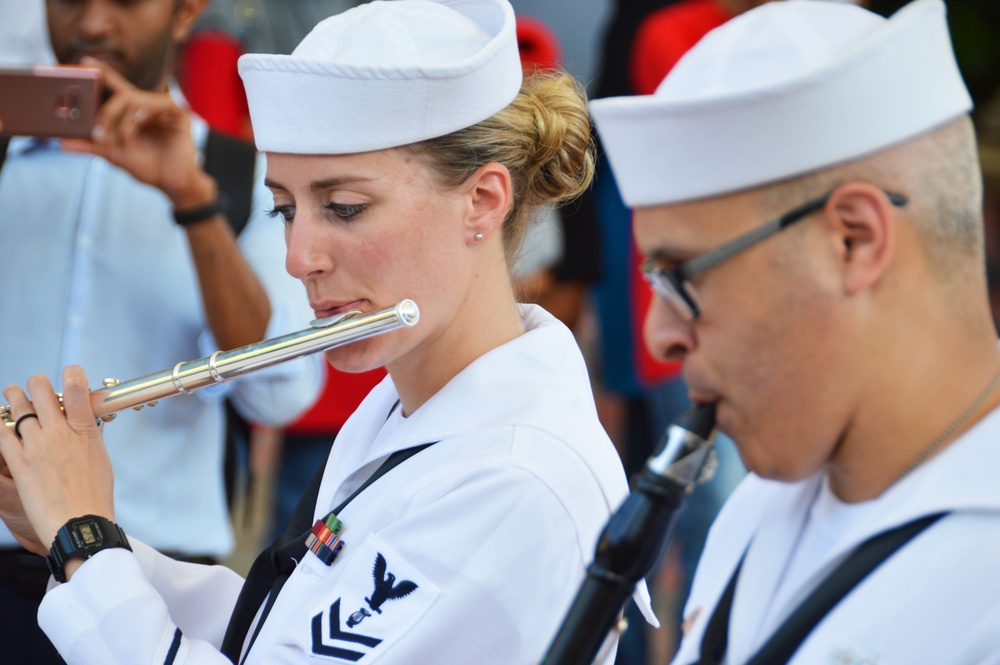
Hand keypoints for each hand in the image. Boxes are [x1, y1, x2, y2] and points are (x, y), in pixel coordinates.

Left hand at [0, 366, 115, 554]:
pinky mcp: (19, 460)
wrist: (78, 522)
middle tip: (35, 387)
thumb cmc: (94, 496)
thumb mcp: (100, 460)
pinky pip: (1, 433)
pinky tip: (0, 420)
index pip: (77, 387)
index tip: (70, 375)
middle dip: (36, 384)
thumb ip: (90, 438)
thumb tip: (86, 425)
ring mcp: (37, 444)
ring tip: (12, 393)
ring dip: (14, 396)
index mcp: (85, 430)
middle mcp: (60, 432)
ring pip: (18, 406)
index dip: (72, 374)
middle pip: (41, 390)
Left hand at [61, 58, 216, 208]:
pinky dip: (145, 113)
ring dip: (123, 122)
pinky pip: (159, 105)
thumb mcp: (115, 156)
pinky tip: (138, 121)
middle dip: (106, 113)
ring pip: (136, 101)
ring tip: (120, 142)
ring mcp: (163, 109)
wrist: (172, 184)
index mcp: (132, 111)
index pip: (115, 86)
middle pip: (122, 94)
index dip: (101, 72)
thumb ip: (91, 146)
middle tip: (96, 133)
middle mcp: (147, 106)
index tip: (83, 61)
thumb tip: (62, 144)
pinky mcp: (179, 114)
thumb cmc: (148, 167)